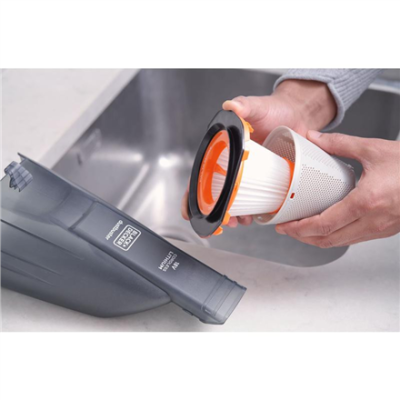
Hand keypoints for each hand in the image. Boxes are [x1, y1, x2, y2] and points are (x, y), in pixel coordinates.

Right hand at [182, 79, 336, 226]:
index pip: (202, 171)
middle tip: (221, 221)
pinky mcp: (264, 178)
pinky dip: (252, 209)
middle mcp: (233, 163)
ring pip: (234, 198)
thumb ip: (244, 105)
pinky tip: (254, 215)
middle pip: (215, 191)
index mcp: (224, 148)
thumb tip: (232, 105)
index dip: (192, 191)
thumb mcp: (257, 107)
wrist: (297, 115)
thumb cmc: (274, 110)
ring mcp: (249, 173)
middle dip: (213, 210)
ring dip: (233, 214)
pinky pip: (254, 197)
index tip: (188, 210)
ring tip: (238, 221)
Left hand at [276, 130, 399, 246]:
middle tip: (286, 229)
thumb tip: (314, 138)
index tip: (284, 226)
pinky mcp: (385, 230)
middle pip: (326, 240)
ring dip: (316, 238)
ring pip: (339, 243)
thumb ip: (340, 144)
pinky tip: (326, 225)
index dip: (298, 229)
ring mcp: (380, 229)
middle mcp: (372, 221)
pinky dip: (333, 236)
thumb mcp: (374, 149)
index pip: (323, 225)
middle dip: (301, 237)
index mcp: (366, 202)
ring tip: (301, 228)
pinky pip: (353, 239)